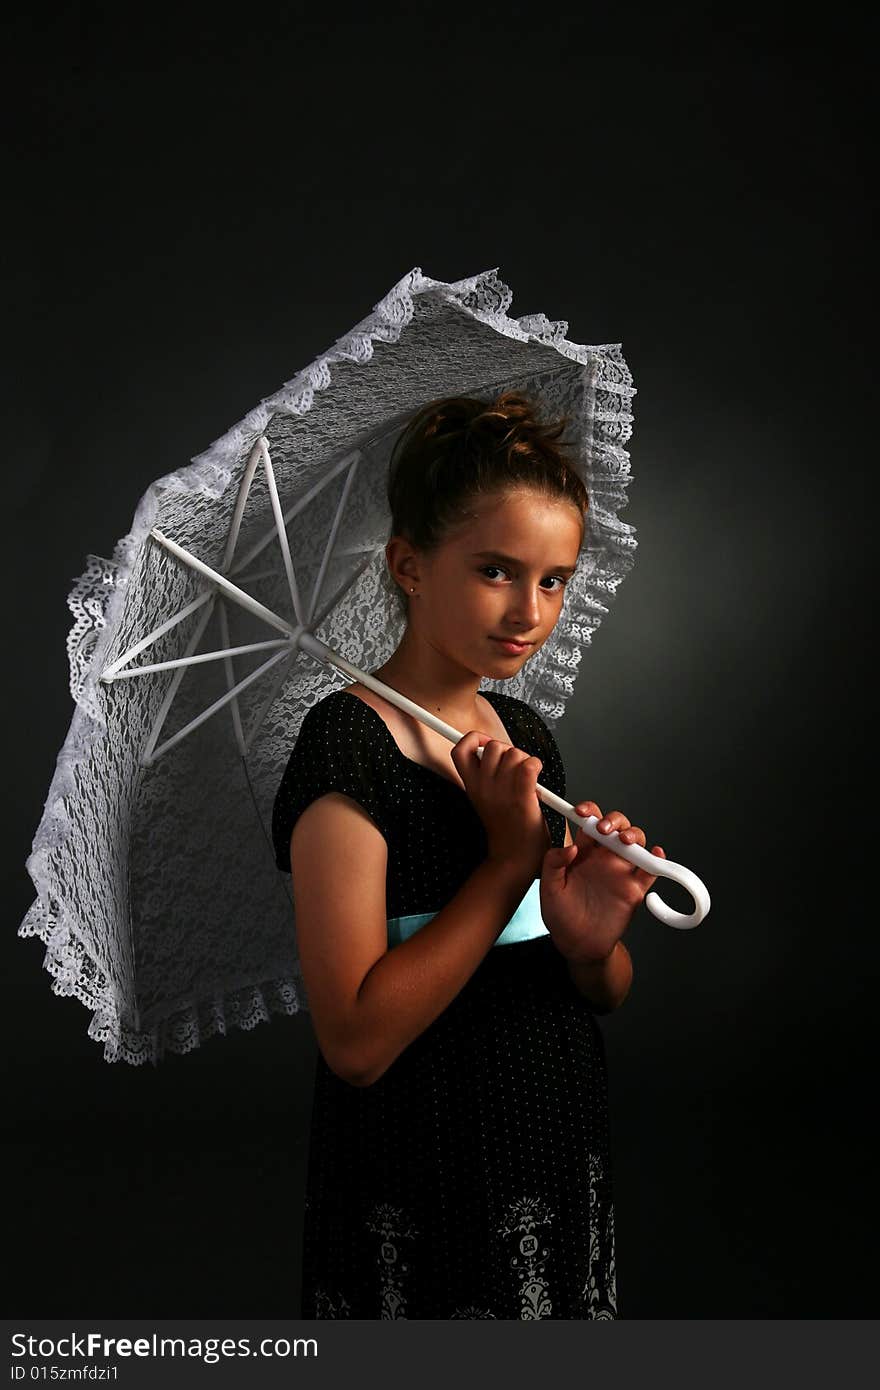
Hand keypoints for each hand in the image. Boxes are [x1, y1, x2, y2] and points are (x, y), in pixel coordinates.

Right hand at [451, 730, 549, 880]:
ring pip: (515, 754)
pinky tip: (536, 780)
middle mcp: (483, 787)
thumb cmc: (505, 827)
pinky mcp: (521, 798)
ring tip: (527, 781)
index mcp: (471, 786)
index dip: (474, 739)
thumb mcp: (485, 799)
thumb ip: (486, 774)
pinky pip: (529, 766)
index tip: (487, 746)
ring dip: (525, 762)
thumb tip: (496, 749)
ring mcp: (501, 792)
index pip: (460, 748)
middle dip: (509, 752)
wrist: (513, 858)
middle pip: (495, 746)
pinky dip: (536, 766)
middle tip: (515, 770)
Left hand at [539, 801, 666, 963]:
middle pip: (617, 826)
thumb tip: (570, 846)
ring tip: (623, 841)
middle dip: (614, 820)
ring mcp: (621, 872)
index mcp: (582, 852)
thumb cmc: (560, 915)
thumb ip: (553, 863)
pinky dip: (657, 860)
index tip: (580, 811)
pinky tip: (655, 854)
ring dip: (634, 835)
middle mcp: (603, 857)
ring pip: (636, 842)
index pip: (589, 822)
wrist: (577, 944)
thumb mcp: (548, 888)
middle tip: (603, 829)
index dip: (587, 811)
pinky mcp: (635, 889)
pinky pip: (651, 871)